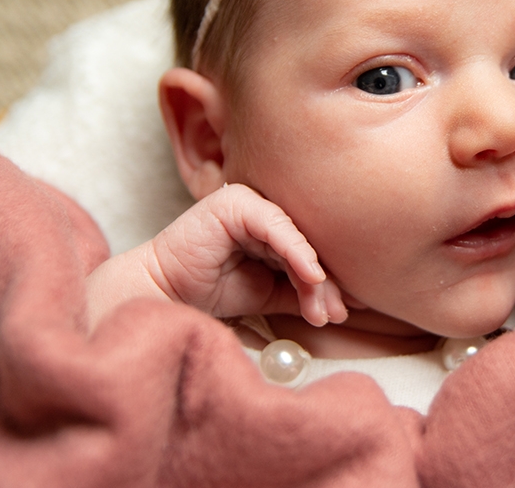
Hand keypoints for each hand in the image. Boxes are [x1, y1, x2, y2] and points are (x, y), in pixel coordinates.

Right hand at [86, 184, 346, 329]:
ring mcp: (249, 201)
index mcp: (274, 224)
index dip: (330, 282)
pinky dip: (297, 253)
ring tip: (324, 309)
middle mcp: (264, 208)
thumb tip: (348, 302)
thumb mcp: (270, 294)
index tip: (345, 311)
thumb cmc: (213, 294)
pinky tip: (312, 277)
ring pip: (296, 239)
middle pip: (307, 245)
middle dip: (325, 284)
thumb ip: (304, 293)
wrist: (165, 298)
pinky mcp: (236, 202)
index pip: (312, 250)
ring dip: (313, 277)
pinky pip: (277, 227)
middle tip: (338, 313)